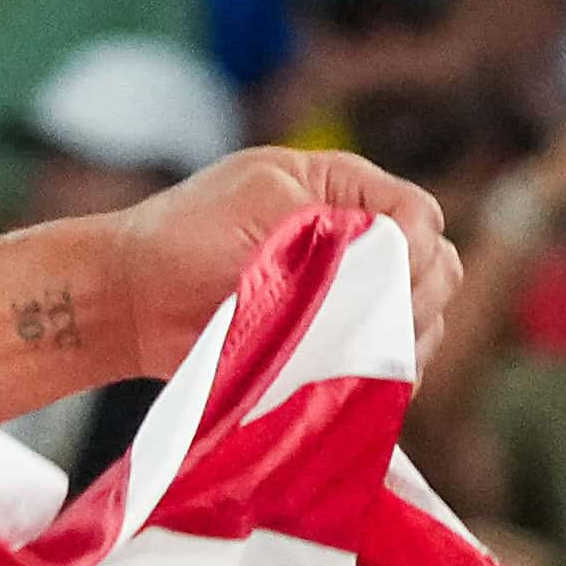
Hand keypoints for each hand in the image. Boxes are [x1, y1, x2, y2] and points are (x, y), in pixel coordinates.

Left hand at [110, 147, 458, 377]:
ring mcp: (347, 296)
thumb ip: (330, 216)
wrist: (129, 299)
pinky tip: (358, 375)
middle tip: (376, 323)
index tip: (388, 275)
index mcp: (341, 190)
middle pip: (436, 268)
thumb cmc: (181, 234)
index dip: (415, 247)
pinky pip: (386, 361)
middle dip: (418, 297)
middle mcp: (356, 241)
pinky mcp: (331, 344)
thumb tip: (394, 253)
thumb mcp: (259, 197)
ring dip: (402, 339)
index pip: (418, 215)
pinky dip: (382, 371)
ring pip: (421, 320)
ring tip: (360, 350)